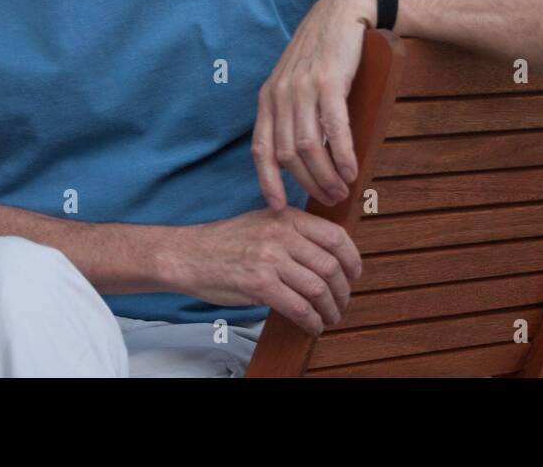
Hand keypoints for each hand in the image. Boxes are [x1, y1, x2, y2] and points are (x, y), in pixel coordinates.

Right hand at [170, 207, 361, 334]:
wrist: (188, 254)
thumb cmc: (225, 242)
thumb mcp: (263, 222)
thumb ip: (294, 232)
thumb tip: (328, 255)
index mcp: (287, 217)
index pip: (335, 236)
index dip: (352, 259)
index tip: (355, 274)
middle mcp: (282, 234)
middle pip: (330, 266)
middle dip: (343, 290)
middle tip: (343, 302)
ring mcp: (270, 259)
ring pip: (318, 288)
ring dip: (330, 309)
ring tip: (330, 317)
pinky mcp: (259, 284)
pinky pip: (298, 307)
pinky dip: (311, 320)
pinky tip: (313, 325)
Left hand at [251, 0, 375, 209]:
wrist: (339, 14)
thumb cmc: (319, 52)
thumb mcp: (293, 81)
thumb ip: (290, 113)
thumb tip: (298, 156)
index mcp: (268, 98)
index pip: (261, 149)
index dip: (268, 182)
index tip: (279, 207)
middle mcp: (280, 95)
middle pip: (287, 154)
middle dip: (308, 183)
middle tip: (329, 199)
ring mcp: (303, 88)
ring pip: (309, 146)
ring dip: (326, 175)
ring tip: (342, 189)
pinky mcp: (329, 82)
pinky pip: (333, 128)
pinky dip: (342, 154)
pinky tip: (352, 170)